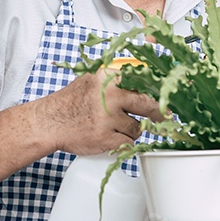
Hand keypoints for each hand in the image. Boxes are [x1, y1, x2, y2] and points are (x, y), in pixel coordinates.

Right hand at [38, 70, 165, 155]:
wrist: (48, 122)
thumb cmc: (71, 102)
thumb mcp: (93, 80)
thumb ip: (117, 79)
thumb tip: (148, 81)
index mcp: (109, 77)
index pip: (145, 81)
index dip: (160, 92)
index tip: (171, 97)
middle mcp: (110, 95)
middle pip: (148, 104)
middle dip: (160, 113)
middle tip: (166, 117)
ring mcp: (108, 117)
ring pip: (138, 127)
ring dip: (133, 131)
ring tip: (116, 127)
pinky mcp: (105, 137)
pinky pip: (128, 143)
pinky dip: (124, 143)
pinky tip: (111, 138)